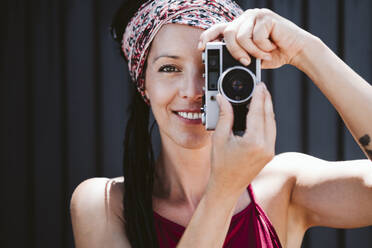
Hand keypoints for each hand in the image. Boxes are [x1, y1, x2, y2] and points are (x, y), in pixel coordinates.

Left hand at [198, 8, 312, 68]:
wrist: (296, 51)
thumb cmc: (274, 54)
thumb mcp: (252, 58)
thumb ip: (238, 56)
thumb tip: (222, 63)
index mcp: (240, 26)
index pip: (218, 28)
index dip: (207, 36)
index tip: (201, 47)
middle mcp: (246, 18)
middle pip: (228, 34)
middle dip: (235, 52)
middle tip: (245, 61)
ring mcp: (256, 15)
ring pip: (241, 37)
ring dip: (253, 51)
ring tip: (264, 53)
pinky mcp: (266, 17)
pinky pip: (256, 37)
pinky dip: (263, 47)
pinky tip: (272, 46)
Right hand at [207, 82, 276, 195]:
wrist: (227, 186)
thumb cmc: (221, 164)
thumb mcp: (220, 138)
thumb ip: (224, 116)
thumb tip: (223, 99)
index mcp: (254, 142)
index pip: (258, 112)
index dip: (259, 96)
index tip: (259, 84)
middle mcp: (266, 146)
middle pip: (269, 115)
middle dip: (266, 99)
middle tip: (262, 86)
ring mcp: (270, 151)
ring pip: (272, 123)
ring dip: (268, 109)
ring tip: (261, 97)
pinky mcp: (269, 153)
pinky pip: (271, 131)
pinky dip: (267, 120)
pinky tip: (261, 113)